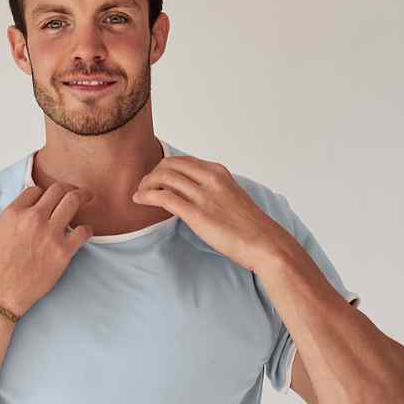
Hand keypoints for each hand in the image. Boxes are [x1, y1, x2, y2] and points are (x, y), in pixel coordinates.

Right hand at [0, 182, 94, 315]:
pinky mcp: (63, 252)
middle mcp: (33, 218)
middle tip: (76, 192)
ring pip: (73, 202)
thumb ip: (17, 217)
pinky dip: (87, 229)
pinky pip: (83, 231)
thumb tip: (35, 210)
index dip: (45, 193)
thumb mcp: (0, 231)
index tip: (50, 199)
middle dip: (68, 188)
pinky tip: (85, 232)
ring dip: (82, 197)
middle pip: (58, 190)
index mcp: (14, 212)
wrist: (0, 292)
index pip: (36, 189)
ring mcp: (50, 234)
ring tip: (87, 198)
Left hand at [131, 155, 284, 274]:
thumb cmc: (249, 226)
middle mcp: (210, 178)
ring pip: (163, 177)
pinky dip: (147, 196)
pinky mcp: (196, 213)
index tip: (155, 178)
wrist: (264, 243)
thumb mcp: (230, 198)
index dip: (163, 167)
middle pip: (169, 165)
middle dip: (152, 174)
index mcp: (218, 172)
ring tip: (139, 194)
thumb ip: (211, 191)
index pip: (182, 161)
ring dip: (146, 184)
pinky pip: (164, 197)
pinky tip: (139, 200)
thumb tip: (191, 195)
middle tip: (144, 186)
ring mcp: (203, 195)